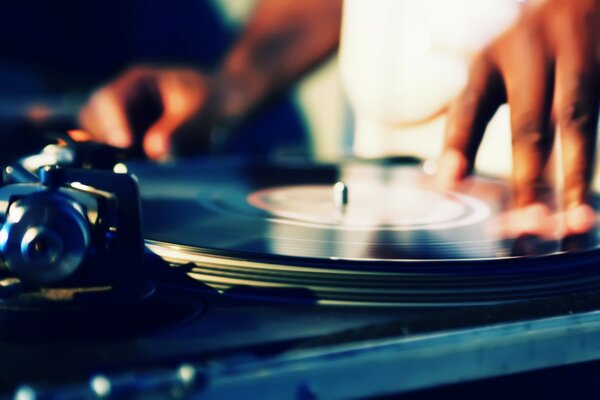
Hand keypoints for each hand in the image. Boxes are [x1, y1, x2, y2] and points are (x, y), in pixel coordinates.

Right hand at [79, 67, 215, 160]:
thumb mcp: (200, 110)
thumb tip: (155, 150)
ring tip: (131, 167)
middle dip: (103, 139)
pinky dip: (118, 163)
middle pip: (91, 118)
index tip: (123, 144)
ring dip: (109, 154)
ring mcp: (123, 122)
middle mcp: (123, 101)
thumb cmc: (211, 99)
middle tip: (124, 161)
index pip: (108, 99)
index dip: (111, 122)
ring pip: (97, 138)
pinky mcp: (129, 144)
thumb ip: (179, 129)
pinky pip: (112, 154)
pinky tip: (134, 172)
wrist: (222, 106)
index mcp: (136, 82)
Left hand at [439, 0, 599, 234]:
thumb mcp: (489, 69)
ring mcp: (579, 52)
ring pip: (578, 119)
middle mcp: (532, 53)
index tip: (450, 182)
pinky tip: (591, 194)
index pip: (470, 105)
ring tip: (575, 221)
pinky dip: (597, 153)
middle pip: (529, 123)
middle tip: (527, 223)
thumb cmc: (525, 44)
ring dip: (576, 175)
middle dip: (529, 178)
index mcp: (491, 59)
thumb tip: (448, 179)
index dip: (459, 145)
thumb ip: (470, 118)